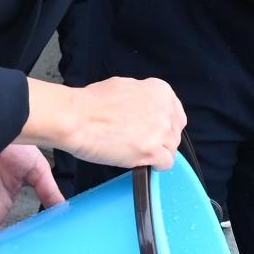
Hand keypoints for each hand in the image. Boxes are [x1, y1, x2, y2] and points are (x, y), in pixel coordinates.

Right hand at [46, 76, 185, 167]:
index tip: (155, 132)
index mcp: (162, 91)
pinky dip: (156, 166)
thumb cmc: (93, 103)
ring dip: (158, 153)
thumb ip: (144, 98)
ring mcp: (160, 132)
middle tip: (143, 143)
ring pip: (171, 149)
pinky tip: (143, 163)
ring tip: (138, 153)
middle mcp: (166, 110)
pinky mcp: (152, 151)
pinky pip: (166, 164)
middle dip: (161, 140)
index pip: (176, 114)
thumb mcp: (126, 87)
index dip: (165, 126)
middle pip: (174, 133)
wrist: (77, 118)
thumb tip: (147, 109)